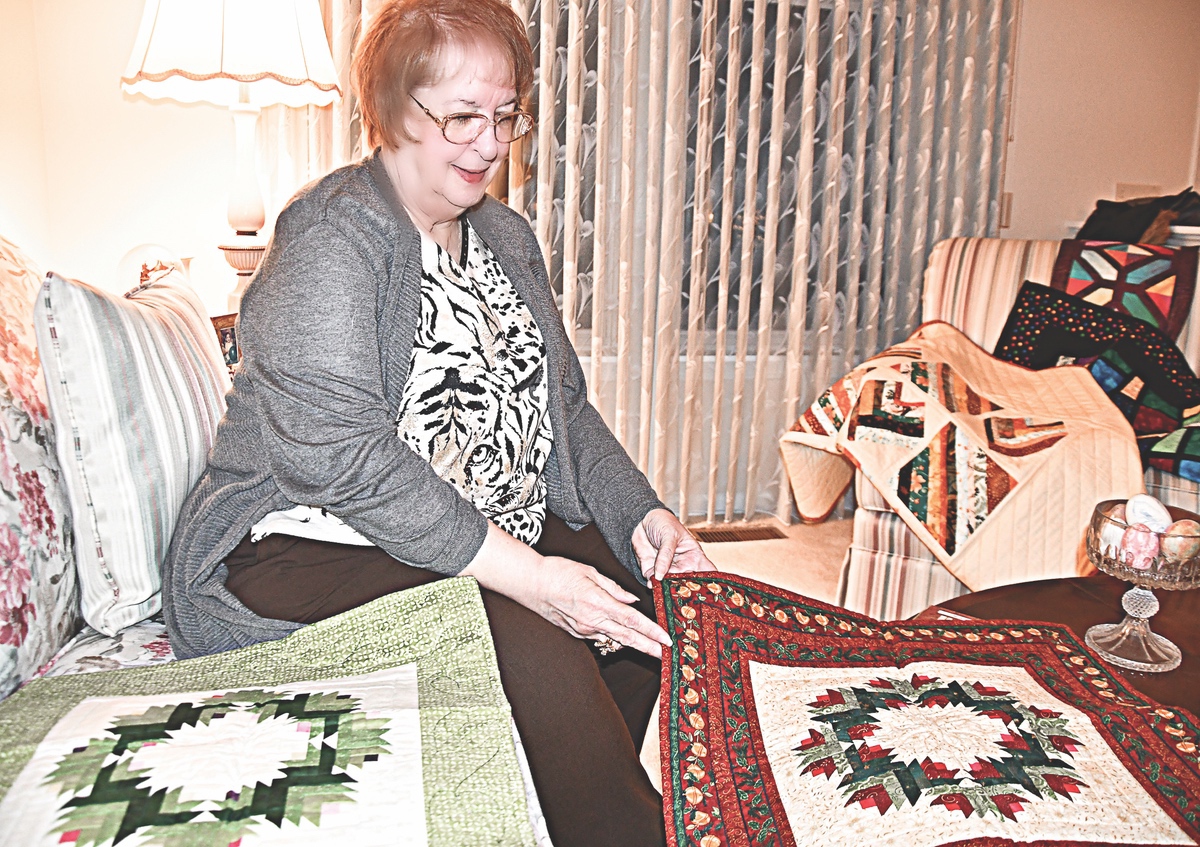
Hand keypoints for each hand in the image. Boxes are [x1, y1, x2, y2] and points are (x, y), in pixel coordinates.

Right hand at [461, 523, 670, 657]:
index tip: (666, 640)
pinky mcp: (576, 632)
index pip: (632, 621)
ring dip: (633, 645)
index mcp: (598, 603)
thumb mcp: (590, 572)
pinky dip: (613, 638)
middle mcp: (592, 620)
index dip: (651, 632)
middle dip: (649, 648)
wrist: (530, 583)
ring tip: (651, 650)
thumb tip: (632, 601)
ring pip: (614, 640)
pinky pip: (599, 636)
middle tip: (666, 657)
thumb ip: (614, 589)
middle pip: (627, 638)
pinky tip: (624, 638)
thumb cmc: (558, 572)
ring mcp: (583, 629)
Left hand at [632, 508, 715, 583]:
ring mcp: (667, 570)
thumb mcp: (669, 535)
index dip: (710, 582)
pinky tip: (652, 584)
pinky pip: (653, 582)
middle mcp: (682, 565)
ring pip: (670, 584)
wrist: (641, 520)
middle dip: (685, 589)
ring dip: (667, 588)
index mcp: (694, 555)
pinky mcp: (652, 572)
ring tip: (665, 587)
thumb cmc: (662, 522)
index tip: (708, 589)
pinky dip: (653, 584)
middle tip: (681, 591)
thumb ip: (666, 554)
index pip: (707, 572)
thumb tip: (662, 574)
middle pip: (688, 582)